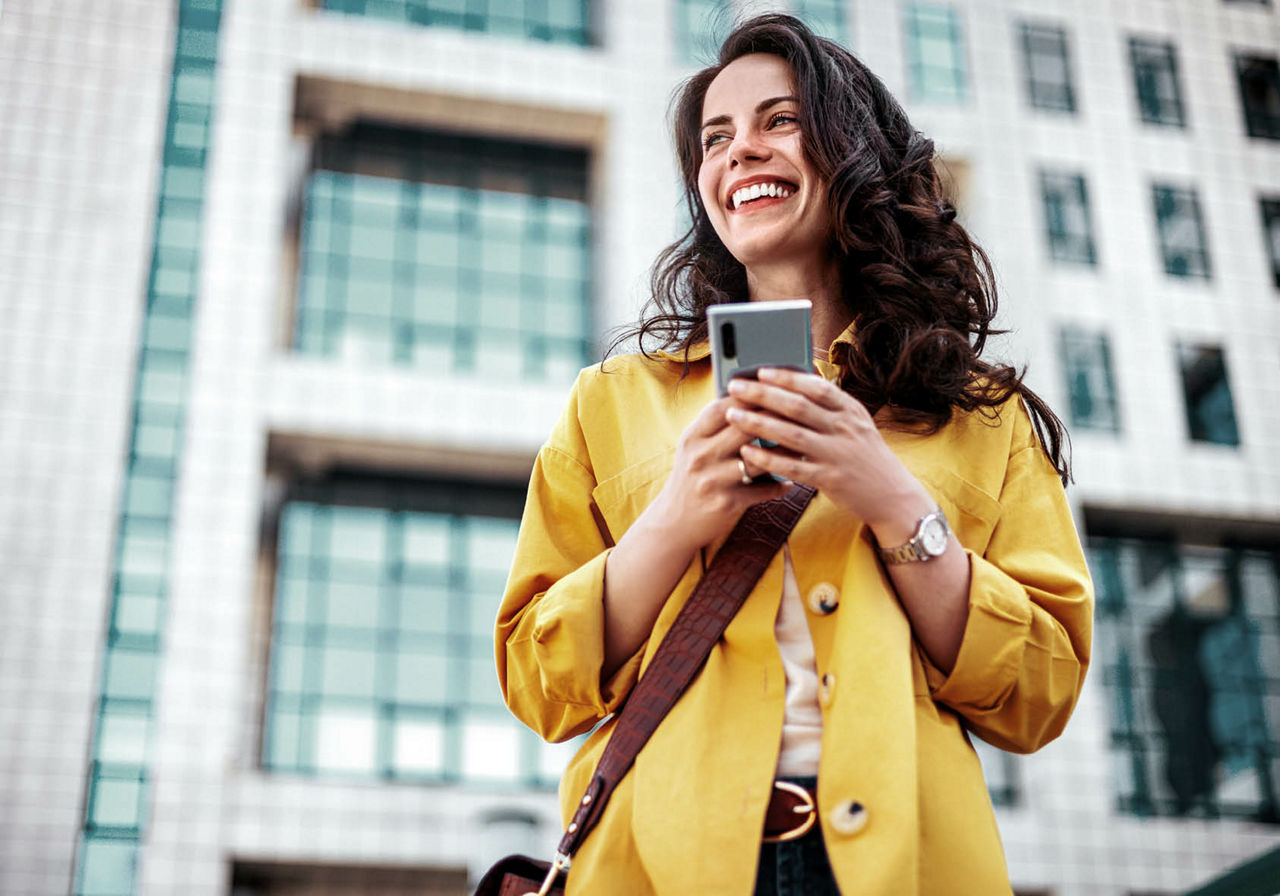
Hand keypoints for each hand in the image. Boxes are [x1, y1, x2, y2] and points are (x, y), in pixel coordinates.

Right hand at [645, 395, 791, 553]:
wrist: (674, 522)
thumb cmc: (692, 478)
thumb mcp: (694, 448)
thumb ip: (716, 427)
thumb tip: (750, 399)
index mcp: (693, 436)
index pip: (723, 407)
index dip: (750, 395)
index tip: (774, 387)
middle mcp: (700, 455)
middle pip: (743, 428)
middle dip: (773, 418)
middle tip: (799, 412)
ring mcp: (712, 480)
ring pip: (757, 460)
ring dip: (783, 453)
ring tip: (802, 448)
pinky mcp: (726, 503)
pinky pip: (761, 491)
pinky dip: (778, 486)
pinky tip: (791, 481)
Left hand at [725, 368, 933, 537]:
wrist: (892, 494)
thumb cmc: (864, 455)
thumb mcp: (855, 423)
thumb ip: (829, 406)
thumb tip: (793, 380)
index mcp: (850, 409)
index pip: (816, 386)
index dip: (787, 377)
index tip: (761, 370)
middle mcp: (844, 428)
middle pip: (798, 406)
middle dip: (763, 394)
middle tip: (735, 387)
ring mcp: (837, 454)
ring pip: (791, 434)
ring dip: (758, 422)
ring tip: (732, 414)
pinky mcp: (829, 479)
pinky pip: (792, 466)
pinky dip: (767, 457)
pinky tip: (746, 451)